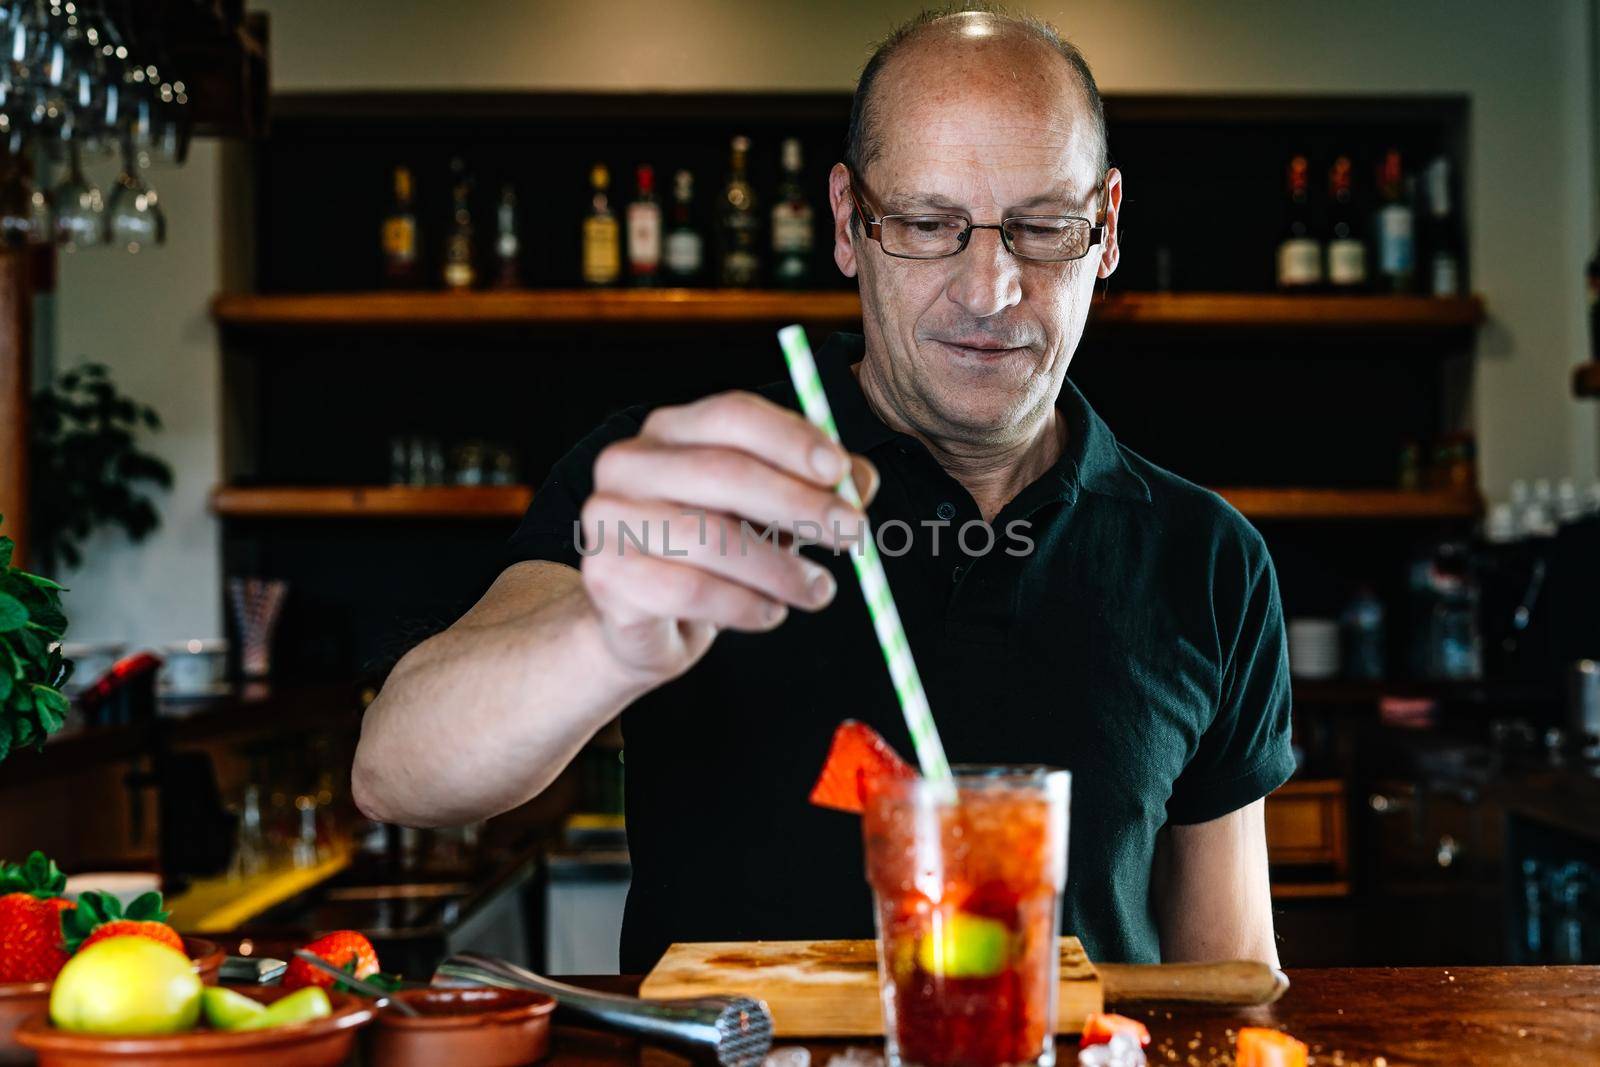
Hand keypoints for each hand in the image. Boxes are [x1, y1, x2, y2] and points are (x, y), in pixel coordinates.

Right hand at [580, 390, 877, 682]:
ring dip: (780, 567)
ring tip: (820, 591)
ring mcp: (609, 519)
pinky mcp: (605, 576)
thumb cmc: (710, 554)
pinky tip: (771, 614)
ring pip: (709, 537)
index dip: (792, 439)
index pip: (732, 415)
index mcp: (669, 431)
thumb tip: (860, 482)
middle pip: (724, 471)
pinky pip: (690, 590)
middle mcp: (628, 464)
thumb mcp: (767, 513)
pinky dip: (745, 606)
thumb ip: (814, 489)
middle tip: (853, 534)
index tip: (841, 471)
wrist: (642, 622)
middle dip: (799, 504)